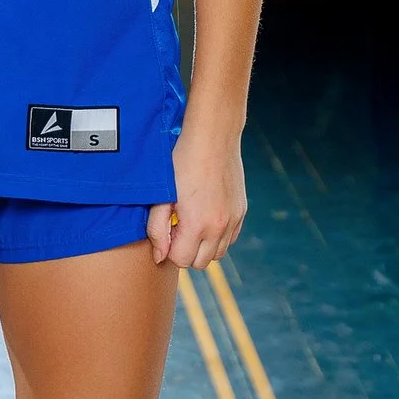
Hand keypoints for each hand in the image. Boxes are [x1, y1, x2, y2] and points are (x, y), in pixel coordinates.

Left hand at [147, 128, 246, 269]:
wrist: (212, 136)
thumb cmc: (181, 160)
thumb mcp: (162, 194)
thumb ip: (157, 229)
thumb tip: (160, 257)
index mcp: (197, 224)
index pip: (182, 260)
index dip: (169, 248)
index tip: (167, 228)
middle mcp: (219, 228)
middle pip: (200, 262)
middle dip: (186, 251)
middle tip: (177, 225)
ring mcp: (233, 220)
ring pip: (217, 254)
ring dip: (203, 246)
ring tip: (192, 220)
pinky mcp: (241, 212)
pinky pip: (230, 239)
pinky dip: (218, 236)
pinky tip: (206, 215)